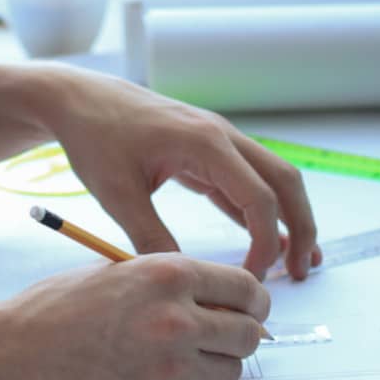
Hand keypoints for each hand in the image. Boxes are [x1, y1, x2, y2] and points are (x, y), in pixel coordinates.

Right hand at [0, 253, 270, 379]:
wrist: (14, 355)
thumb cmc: (56, 310)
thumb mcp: (119, 272)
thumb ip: (169, 281)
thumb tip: (214, 294)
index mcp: (168, 274)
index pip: (246, 288)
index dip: (252, 300)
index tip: (249, 307)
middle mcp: (177, 317)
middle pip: (250, 333)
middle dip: (242, 334)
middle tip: (226, 334)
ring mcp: (169, 365)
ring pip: (230, 370)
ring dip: (216, 364)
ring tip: (183, 355)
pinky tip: (148, 375)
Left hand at [34, 68, 320, 280]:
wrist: (78, 98)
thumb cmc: (95, 136)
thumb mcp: (117, 193)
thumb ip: (150, 237)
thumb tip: (184, 278)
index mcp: (205, 143)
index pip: (259, 197)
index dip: (266, 244)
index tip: (253, 280)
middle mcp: (221, 136)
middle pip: (284, 181)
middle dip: (301, 228)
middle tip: (301, 273)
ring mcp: (217, 139)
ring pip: (271, 178)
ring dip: (287, 218)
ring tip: (296, 262)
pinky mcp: (205, 149)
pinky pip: (245, 180)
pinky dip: (260, 210)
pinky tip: (265, 240)